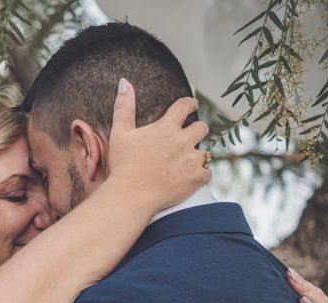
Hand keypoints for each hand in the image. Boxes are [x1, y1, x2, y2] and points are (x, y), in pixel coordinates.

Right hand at [108, 78, 210, 210]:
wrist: (131, 194)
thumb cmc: (124, 164)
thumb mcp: (120, 133)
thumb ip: (124, 107)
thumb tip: (124, 82)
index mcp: (166, 127)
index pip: (185, 106)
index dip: (190, 103)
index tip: (193, 104)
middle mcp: (183, 141)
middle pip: (202, 128)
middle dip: (197, 130)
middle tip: (189, 138)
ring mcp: (191, 160)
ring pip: (205, 152)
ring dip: (197, 156)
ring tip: (185, 163)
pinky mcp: (196, 178)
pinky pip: (207, 173)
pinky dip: (200, 175)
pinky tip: (188, 178)